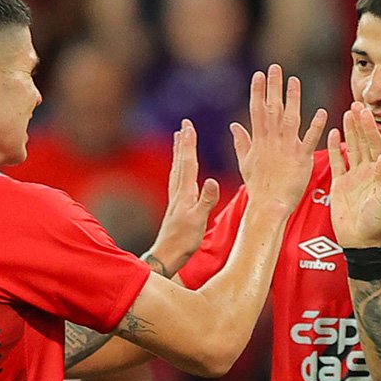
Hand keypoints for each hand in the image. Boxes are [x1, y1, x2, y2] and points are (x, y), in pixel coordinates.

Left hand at [147, 120, 220, 275]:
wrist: (168, 255)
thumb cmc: (184, 240)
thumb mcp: (199, 220)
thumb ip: (206, 200)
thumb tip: (212, 180)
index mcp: (185, 193)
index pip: (188, 163)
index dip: (189, 144)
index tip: (188, 126)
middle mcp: (179, 192)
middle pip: (181, 162)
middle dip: (183, 143)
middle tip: (184, 125)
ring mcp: (176, 199)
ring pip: (177, 169)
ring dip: (179, 153)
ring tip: (179, 139)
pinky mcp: (176, 206)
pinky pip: (177, 180)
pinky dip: (179, 168)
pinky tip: (180, 169)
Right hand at [230, 64, 327, 212]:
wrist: (269, 205)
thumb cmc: (258, 186)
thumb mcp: (245, 163)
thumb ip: (241, 142)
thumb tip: (234, 125)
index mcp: (259, 141)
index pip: (257, 111)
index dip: (258, 92)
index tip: (259, 75)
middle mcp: (272, 141)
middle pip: (272, 109)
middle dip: (273, 88)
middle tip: (276, 68)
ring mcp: (287, 149)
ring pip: (290, 119)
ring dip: (292, 99)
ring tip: (294, 81)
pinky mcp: (302, 159)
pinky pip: (310, 140)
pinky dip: (315, 126)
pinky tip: (321, 111)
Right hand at [327, 103, 380, 247]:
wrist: (360, 241)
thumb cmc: (376, 223)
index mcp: (379, 173)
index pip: (375, 145)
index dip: (371, 129)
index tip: (366, 112)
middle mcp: (367, 172)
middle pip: (363, 142)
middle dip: (360, 124)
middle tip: (356, 105)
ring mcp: (353, 177)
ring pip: (350, 149)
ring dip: (349, 131)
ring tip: (347, 113)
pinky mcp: (340, 184)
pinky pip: (337, 162)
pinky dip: (334, 148)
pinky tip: (333, 133)